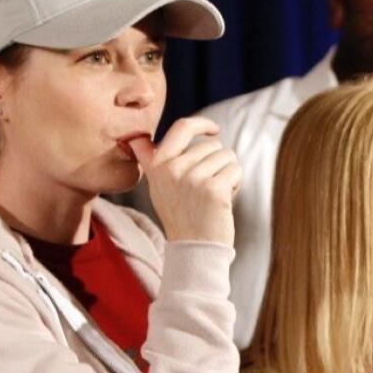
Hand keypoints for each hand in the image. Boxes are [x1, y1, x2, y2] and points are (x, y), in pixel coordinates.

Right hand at [130, 116, 241, 245]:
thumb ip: (153, 161)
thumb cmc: (182, 215)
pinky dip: (235, 183)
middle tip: (207, 189)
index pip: (182, 127)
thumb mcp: (159, 186)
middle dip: (217, 162)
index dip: (202, 124)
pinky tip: (223, 201)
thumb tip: (137, 139)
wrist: (194, 248)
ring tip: (213, 196)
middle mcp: (172, 168)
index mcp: (158, 165)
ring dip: (227, 173)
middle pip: (212, 145)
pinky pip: (235, 169)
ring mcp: (192, 178)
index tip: (213, 130)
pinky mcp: (213, 189)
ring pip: (227, 155)